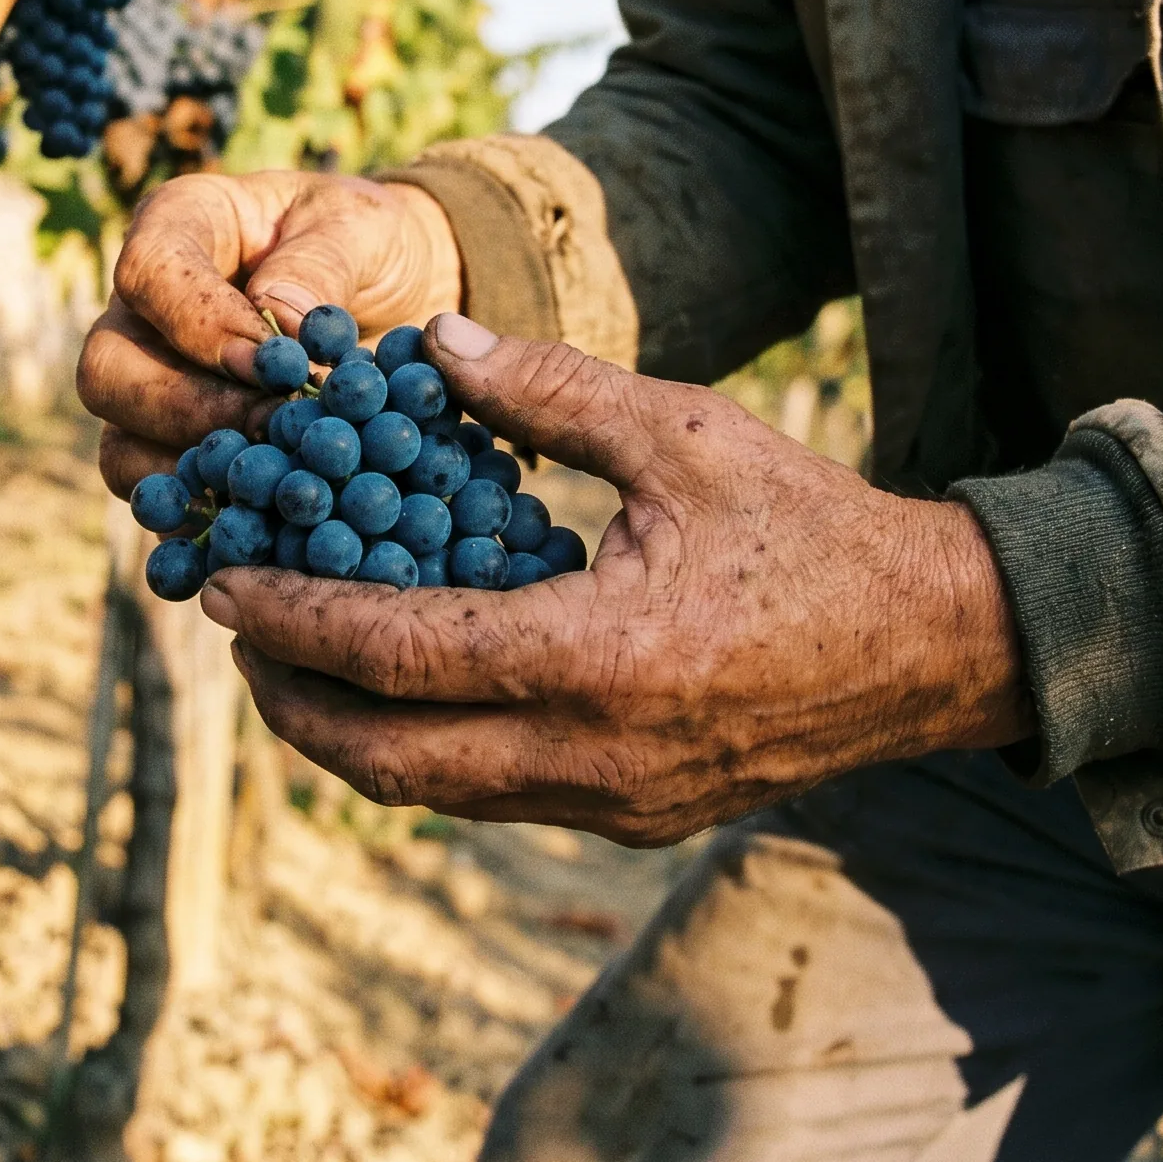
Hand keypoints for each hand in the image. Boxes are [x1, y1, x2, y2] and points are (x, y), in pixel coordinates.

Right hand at [80, 172, 459, 496]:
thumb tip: (278, 313)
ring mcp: (150, 387)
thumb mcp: (362, 227)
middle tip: (273, 426)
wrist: (396, 292)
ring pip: (120, 445)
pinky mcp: (176, 452)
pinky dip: (205, 517)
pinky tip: (263, 519)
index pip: (148, 272)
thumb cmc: (366, 242)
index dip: (196, 326)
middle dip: (186, 409)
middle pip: (108, 371)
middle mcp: (143, 312)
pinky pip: (161, 498)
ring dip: (192, 470)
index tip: (269, 364)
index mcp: (179, 227)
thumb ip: (322, 260)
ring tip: (275, 475)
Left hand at [201, 316, 1034, 846]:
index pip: (399, 654)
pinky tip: (405, 681)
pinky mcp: (633, 816)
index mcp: (598, 660)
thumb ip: (550, 392)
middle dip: (292, 700)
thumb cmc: (816, 530)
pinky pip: (493, 792)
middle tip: (239, 629)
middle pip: (387, 759)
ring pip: (433, 791)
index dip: (296, 619)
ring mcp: (612, 803)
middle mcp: (592, 756)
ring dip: (350, 733)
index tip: (223, 582)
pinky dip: (426, 745)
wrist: (938, 648)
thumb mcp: (686, 435)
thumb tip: (435, 345)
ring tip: (298, 654)